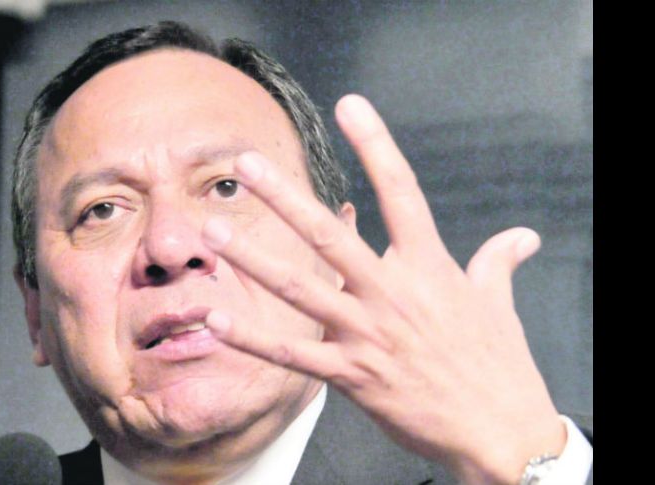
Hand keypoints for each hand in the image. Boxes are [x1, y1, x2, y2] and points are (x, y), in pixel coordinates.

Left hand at [201, 94, 565, 483]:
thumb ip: (498, 262)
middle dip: (285, 198)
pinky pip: (293, 354)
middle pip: (329, 236)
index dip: (375, 144)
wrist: (499, 430)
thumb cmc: (499, 364)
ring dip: (254, 260)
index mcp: (429, 266)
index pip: (401, 191)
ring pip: (301, 290)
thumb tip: (523, 237)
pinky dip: (253, 337)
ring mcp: (367, 334)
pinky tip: (217, 318)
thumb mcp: (498, 304)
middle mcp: (391, 293)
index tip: (350, 106)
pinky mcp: (351, 375)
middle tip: (247, 165)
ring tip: (216, 231)